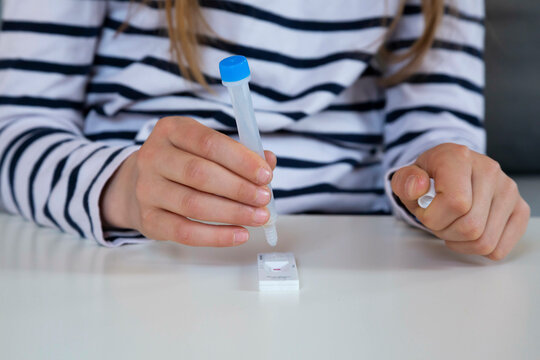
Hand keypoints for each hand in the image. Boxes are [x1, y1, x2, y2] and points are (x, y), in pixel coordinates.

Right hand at [101, 116, 276, 246]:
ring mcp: (147, 189)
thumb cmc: (185, 162)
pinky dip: (216, 236)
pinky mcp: (148, 219)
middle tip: (265, 199)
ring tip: (259, 217)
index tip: (266, 175)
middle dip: (239, 188)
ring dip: (232, 213)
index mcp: (171, 130)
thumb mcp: (207, 148)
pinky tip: (240, 234)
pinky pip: (184, 232)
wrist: (139, 184)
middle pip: (199, 174)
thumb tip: (268, 163)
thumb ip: (239, 153)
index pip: (208, 143)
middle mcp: (153, 156)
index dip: (240, 160)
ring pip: (193, 205)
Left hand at [391, 143, 529, 259]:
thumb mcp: (407, 178)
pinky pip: (500, 248)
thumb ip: (404, 182)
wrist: (449, 171)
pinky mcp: (519, 208)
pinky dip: (478, 249)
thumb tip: (417, 187)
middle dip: (445, 232)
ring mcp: (508, 189)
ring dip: (461, 242)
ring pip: (485, 241)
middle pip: (471, 227)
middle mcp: (489, 170)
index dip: (433, 218)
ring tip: (452, 224)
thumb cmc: (429, 178)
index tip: (424, 211)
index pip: (455, 203)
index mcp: (458, 157)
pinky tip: (469, 233)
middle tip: (438, 220)